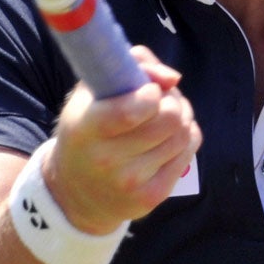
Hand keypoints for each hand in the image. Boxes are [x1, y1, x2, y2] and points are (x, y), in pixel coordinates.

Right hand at [43, 46, 201, 232]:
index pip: (132, 109)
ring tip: (163, 116)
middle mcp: (107, 160)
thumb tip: (173, 78)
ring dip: (181, 116)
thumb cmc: (85, 132)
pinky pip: (189, 151)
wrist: (75, 193)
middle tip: (160, 99)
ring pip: (184, 133)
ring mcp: (132, 182)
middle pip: (170, 118)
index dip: (152, 91)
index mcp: (85, 129)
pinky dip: (185, 136)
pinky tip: (167, 136)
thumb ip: (129, 66)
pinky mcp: (152, 197)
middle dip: (172, 100)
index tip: (147, 89)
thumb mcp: (88, 94)